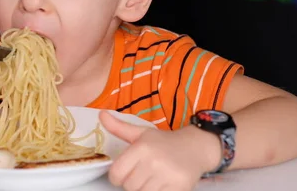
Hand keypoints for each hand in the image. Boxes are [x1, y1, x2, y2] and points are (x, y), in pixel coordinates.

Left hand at [99, 111, 220, 190]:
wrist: (195, 148)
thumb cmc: (163, 142)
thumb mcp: (140, 133)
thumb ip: (118, 127)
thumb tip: (100, 114)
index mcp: (141, 148)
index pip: (116, 174)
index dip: (117, 176)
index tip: (125, 172)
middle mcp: (153, 162)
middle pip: (128, 186)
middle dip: (132, 183)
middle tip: (142, 174)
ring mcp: (167, 176)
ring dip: (144, 189)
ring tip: (151, 179)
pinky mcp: (179, 188)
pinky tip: (161, 184)